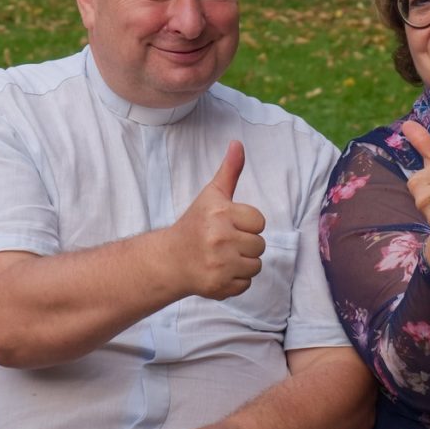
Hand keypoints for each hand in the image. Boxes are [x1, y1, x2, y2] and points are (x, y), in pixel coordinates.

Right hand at [169, 141, 265, 299]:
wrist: (170, 260)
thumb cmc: (195, 224)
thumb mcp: (212, 195)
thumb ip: (229, 171)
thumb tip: (238, 143)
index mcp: (221, 214)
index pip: (259, 222)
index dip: (247, 224)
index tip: (229, 224)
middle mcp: (220, 238)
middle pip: (259, 245)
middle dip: (245, 245)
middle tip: (223, 243)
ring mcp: (219, 264)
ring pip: (256, 266)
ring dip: (243, 263)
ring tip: (223, 257)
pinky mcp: (219, 285)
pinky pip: (246, 284)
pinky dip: (235, 281)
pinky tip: (219, 271)